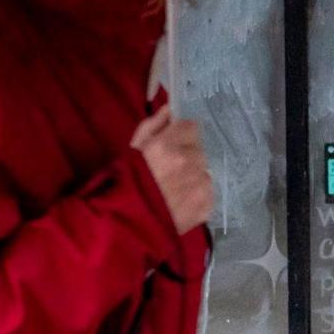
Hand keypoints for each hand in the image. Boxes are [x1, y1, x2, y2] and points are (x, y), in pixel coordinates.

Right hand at [131, 108, 212, 234]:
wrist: (127, 225)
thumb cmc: (126, 184)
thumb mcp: (133, 149)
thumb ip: (152, 126)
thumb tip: (170, 109)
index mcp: (168, 145)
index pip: (192, 127)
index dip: (182, 135)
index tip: (173, 145)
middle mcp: (188, 161)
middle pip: (199, 149)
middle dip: (187, 156)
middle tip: (169, 171)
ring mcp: (200, 184)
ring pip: (204, 171)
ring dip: (193, 176)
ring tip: (173, 189)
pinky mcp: (206, 205)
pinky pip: (208, 192)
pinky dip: (197, 195)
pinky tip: (180, 202)